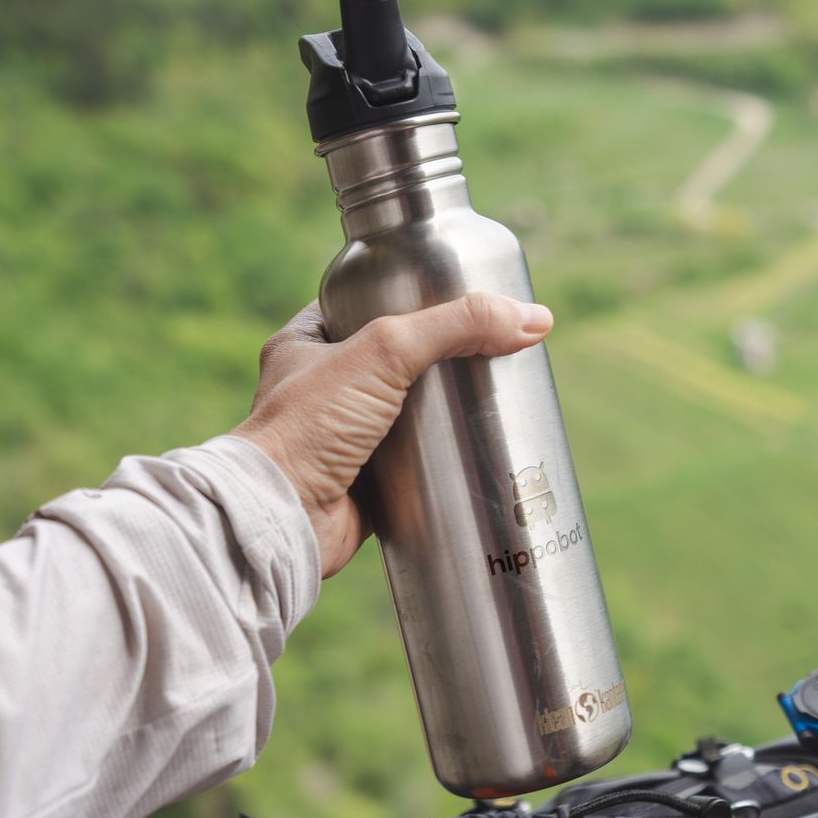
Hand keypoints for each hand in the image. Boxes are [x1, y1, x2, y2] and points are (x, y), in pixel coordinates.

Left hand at [234, 293, 553, 576]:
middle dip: (439, 358)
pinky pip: (409, 467)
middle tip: (488, 349)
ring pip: (404, 415)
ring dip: (442, 413)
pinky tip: (474, 453)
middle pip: (395, 361)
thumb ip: (456, 327)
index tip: (457, 298)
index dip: (410, 297)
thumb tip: (534, 318)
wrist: (282, 520)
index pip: (365, 306)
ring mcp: (340, 440)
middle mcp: (319, 391)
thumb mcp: (385, 352)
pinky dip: (437, 463)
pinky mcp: (362, 485)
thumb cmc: (309, 428)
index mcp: (305, 344)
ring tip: (491, 397)